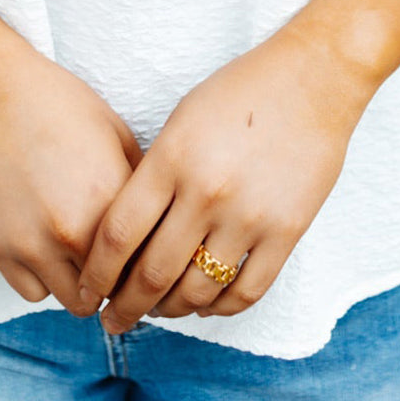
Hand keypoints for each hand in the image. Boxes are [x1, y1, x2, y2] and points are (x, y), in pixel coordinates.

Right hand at [0, 34, 143, 317]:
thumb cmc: (59, 105)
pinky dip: (45, 279)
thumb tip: (162, 223)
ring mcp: (33, 244)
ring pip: (75, 302)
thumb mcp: (117, 136)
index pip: (148, 261)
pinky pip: (34, 292)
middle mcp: (73, 230)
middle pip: (116, 291)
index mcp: (111, 199)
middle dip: (122, 281)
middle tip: (119, 264)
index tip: (150, 260)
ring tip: (83, 258)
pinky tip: (49, 250)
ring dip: (84, 286)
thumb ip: (140, 187)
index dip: (152, 262)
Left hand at [76, 27, 373, 332]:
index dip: (96, 273)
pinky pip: (246, 291)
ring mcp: (249, 215)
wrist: (313, 79)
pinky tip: (204, 304)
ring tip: (159, 311)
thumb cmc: (238, 93)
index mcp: (172, 158)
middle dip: (124, 306)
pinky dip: (219, 308)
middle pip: (152, 273)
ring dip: (171, 310)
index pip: (119, 234)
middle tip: (112, 321)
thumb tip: (125, 236)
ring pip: (197, 290)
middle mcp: (207, 192)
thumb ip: (154, 176)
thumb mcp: (180, 122)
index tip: (86, 291)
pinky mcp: (287, 232)